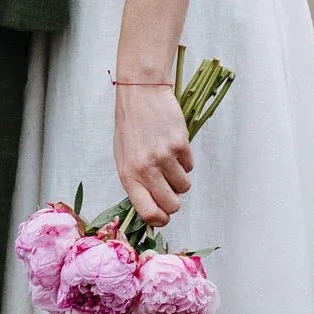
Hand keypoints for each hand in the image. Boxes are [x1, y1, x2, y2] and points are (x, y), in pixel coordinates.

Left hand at [115, 79, 192, 225]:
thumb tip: (152, 208)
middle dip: (174, 201)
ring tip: (168, 161)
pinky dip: (185, 161)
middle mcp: (146, 169)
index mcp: (129, 176)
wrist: (141, 93)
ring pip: (184, 187)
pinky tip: (173, 146)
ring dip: (180, 179)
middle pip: (172, 205)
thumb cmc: (130, 127)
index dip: (160, 220)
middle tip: (169, 188)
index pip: (148, 213)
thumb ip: (136, 183)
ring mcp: (164, 157)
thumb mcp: (123, 158)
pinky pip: (190, 166)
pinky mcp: (180, 145)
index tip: (164, 216)